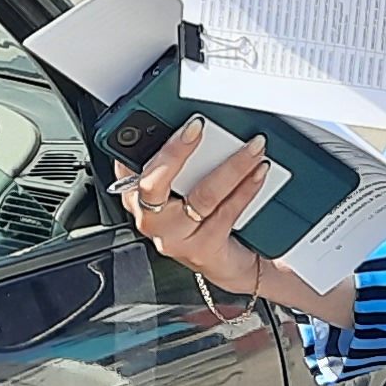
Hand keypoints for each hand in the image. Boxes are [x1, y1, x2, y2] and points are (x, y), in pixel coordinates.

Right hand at [115, 118, 273, 296]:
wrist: (227, 263)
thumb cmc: (200, 219)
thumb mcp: (180, 188)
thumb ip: (176, 162)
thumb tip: (195, 124)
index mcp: (136, 197)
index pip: (128, 166)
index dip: (144, 144)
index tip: (169, 123)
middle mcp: (151, 219)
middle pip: (154, 183)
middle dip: (176, 151)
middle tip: (198, 128)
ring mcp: (175, 238)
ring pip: (203, 195)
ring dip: (231, 166)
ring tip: (251, 147)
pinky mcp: (202, 249)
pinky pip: (227, 212)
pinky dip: (246, 188)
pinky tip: (258, 173)